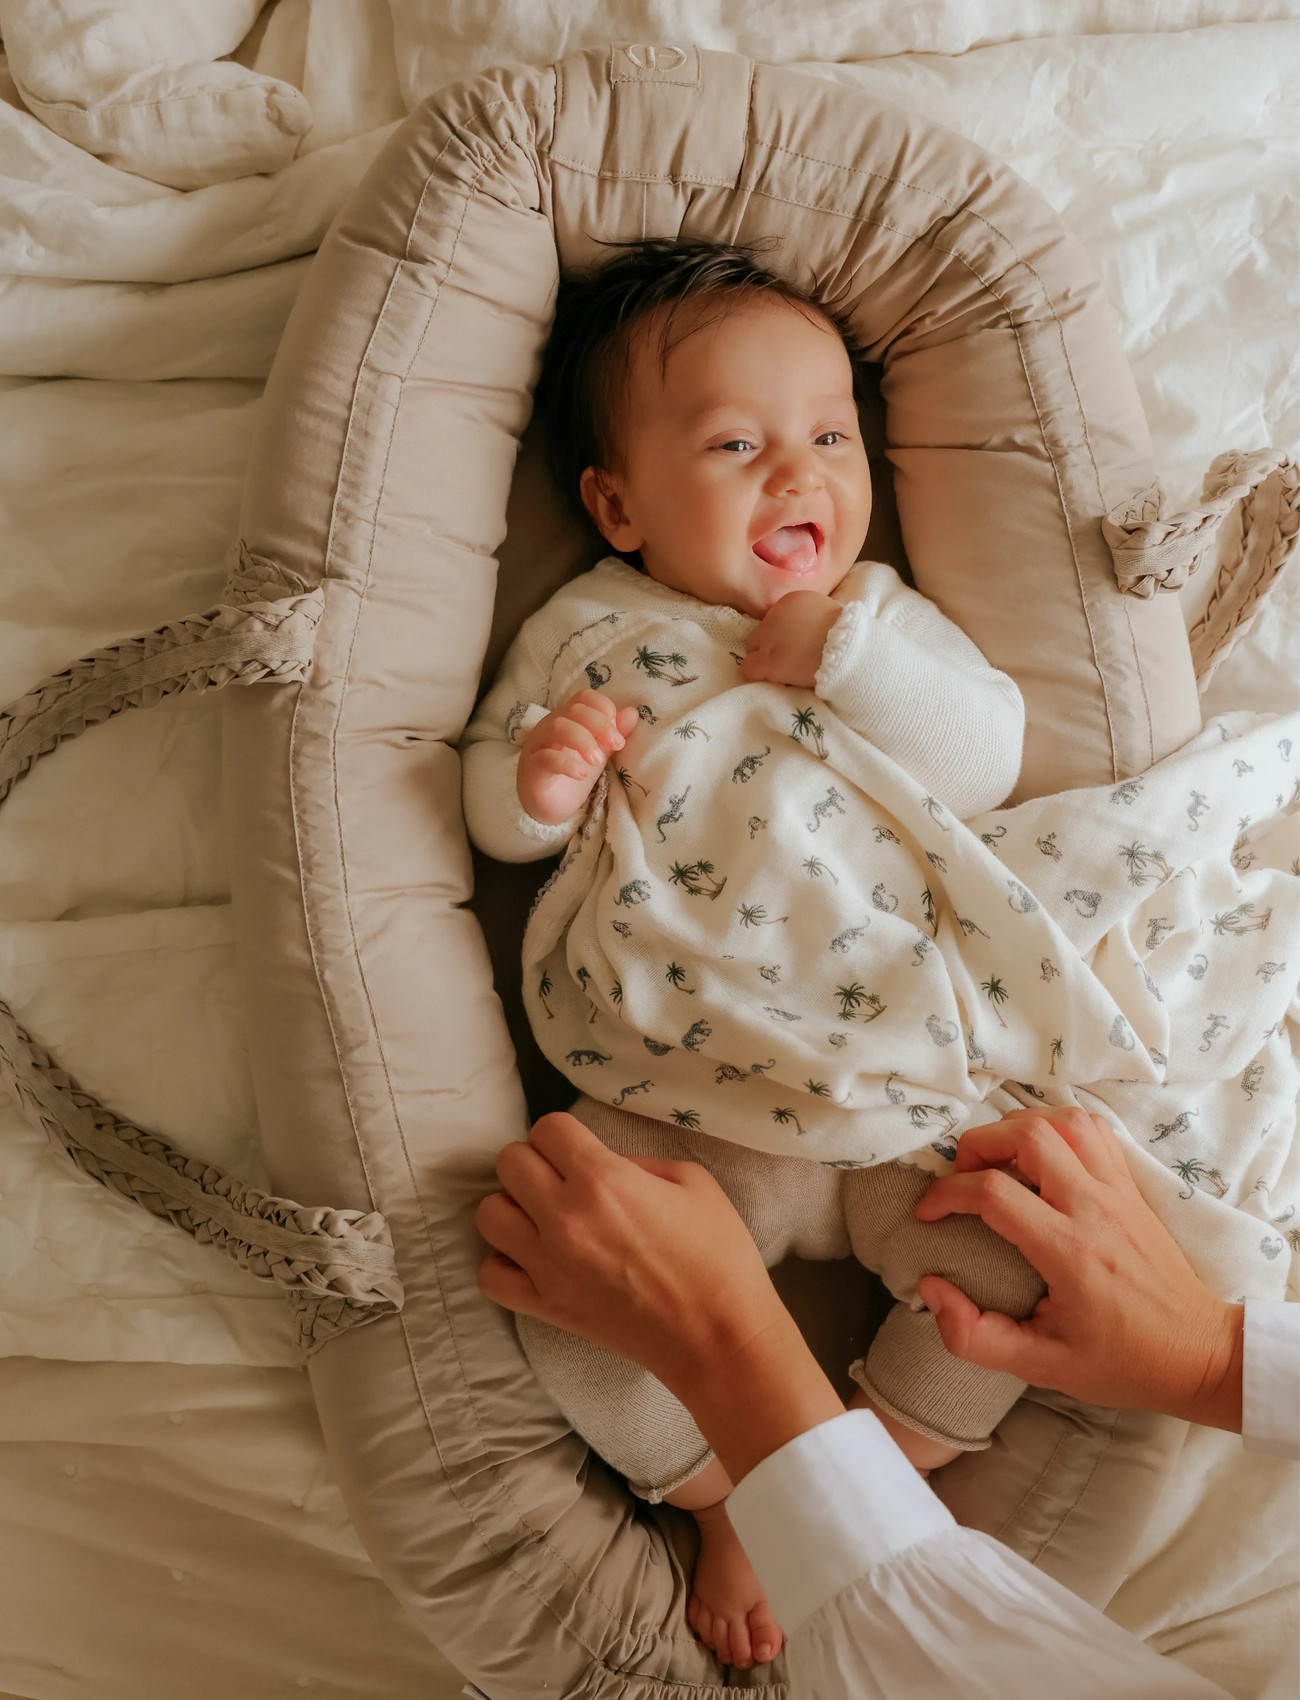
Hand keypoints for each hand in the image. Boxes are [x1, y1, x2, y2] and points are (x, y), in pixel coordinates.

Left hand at [477, 1112, 785, 1387]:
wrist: (717, 1337)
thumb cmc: (717, 1256)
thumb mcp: (692, 1181)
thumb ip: (638, 1161)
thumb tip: (602, 1162)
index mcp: (604, 1179)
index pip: (547, 1128)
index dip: (564, 1134)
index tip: (579, 1149)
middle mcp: (565, 1217)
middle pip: (509, 1162)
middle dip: (535, 1161)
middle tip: (562, 1179)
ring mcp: (549, 1265)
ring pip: (489, 1214)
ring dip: (513, 1207)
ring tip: (543, 1217)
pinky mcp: (545, 1306)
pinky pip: (490, 1275)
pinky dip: (504, 1263)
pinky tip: (533, 1259)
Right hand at [516, 690, 640, 824]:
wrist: (548, 805)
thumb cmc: (571, 773)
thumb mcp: (598, 752)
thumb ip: (612, 733)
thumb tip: (633, 713)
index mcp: (568, 718)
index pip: (584, 698)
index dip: (604, 708)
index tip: (618, 733)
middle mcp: (550, 726)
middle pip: (574, 710)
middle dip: (600, 725)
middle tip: (616, 745)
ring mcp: (539, 746)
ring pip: (558, 727)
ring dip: (583, 740)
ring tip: (597, 760)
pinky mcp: (533, 769)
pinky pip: (546, 758)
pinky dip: (567, 764)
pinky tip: (581, 773)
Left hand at [740, 590, 841, 687]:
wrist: (850, 649)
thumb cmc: (849, 635)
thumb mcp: (827, 613)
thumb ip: (811, 617)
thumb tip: (808, 629)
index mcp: (792, 600)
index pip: (775, 618)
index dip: (783, 634)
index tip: (795, 644)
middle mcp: (775, 615)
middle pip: (760, 632)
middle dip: (771, 645)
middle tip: (787, 660)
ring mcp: (769, 638)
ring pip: (752, 649)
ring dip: (764, 660)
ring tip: (781, 671)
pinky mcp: (768, 661)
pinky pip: (748, 669)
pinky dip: (756, 675)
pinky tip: (770, 680)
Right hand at [915, 1109, 1243, 1431]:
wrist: (1199, 1354)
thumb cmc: (1122, 1363)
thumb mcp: (1041, 1368)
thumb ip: (974, 1336)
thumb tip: (931, 1289)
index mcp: (1070, 1252)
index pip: (994, 1193)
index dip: (946, 1194)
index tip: (928, 1213)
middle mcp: (1095, 1208)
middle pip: (1028, 1135)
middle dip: (979, 1144)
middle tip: (962, 1176)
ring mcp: (1118, 1191)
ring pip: (1064, 1120)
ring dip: (1020, 1128)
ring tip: (999, 1160)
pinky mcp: (1131, 1187)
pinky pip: (1093, 1130)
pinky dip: (1058, 1127)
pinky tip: (1041, 1156)